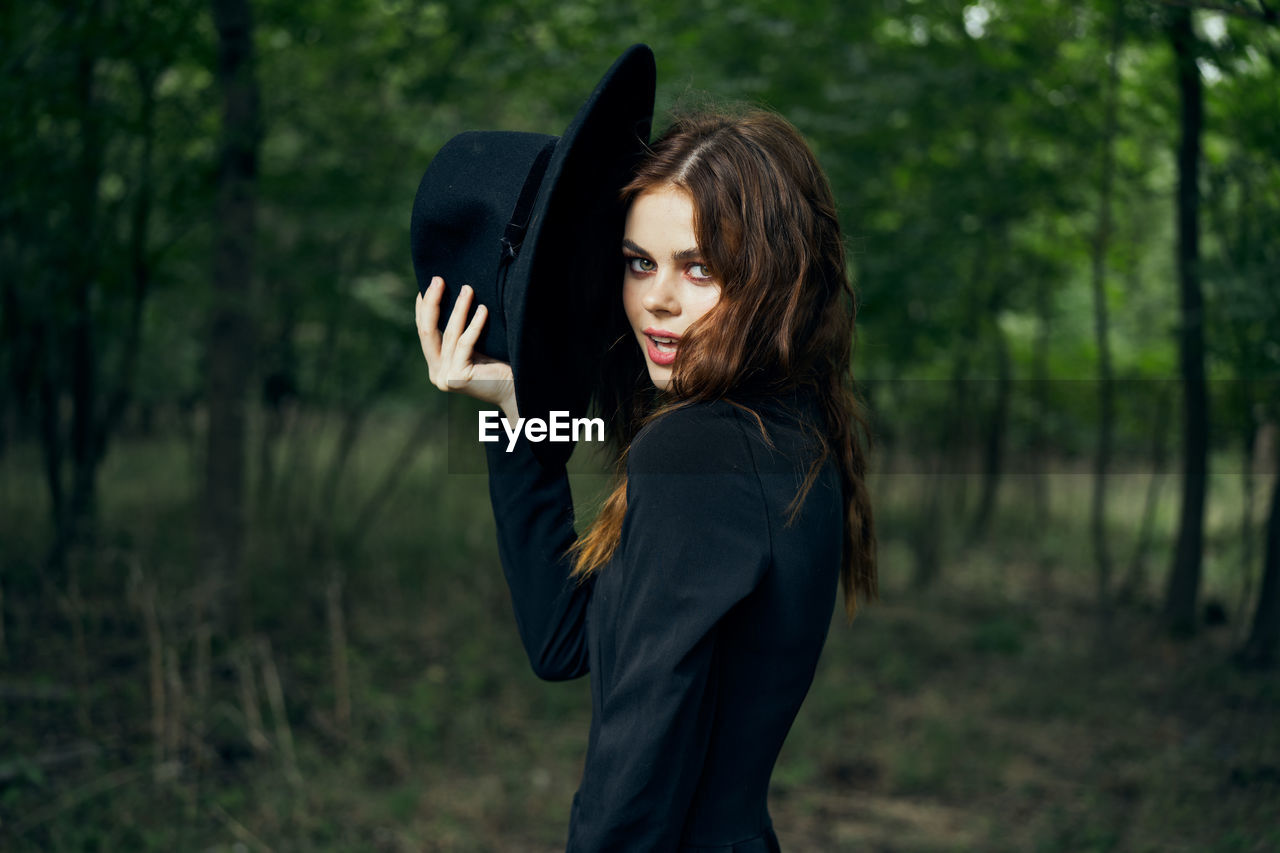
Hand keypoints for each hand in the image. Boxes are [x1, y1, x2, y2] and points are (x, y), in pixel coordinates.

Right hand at [415, 276, 517, 421]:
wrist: (516, 391)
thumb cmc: (499, 366)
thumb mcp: (473, 347)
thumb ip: (458, 332)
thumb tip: (455, 293)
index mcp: (436, 364)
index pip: (424, 331)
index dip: (423, 307)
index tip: (427, 284)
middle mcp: (436, 372)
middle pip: (427, 331)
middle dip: (432, 302)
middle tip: (438, 279)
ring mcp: (445, 377)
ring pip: (449, 335)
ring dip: (458, 309)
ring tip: (468, 288)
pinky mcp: (458, 378)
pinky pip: (465, 344)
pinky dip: (474, 324)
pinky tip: (483, 309)